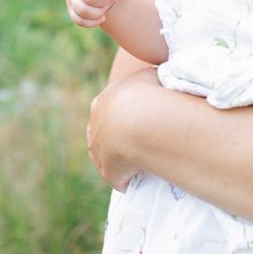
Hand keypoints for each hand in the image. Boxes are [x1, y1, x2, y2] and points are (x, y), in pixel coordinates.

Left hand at [86, 67, 159, 190]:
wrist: (140, 121)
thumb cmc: (149, 93)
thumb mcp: (151, 75)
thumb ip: (150, 80)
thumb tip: (157, 81)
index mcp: (104, 101)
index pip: (111, 108)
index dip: (126, 113)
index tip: (142, 118)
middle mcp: (95, 125)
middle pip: (106, 132)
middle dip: (121, 137)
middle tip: (143, 140)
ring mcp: (99, 150)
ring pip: (108, 156)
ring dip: (123, 159)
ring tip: (145, 160)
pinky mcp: (108, 171)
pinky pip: (119, 177)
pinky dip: (129, 178)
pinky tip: (145, 176)